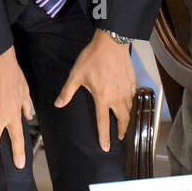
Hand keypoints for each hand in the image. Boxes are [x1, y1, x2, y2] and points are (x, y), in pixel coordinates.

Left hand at [54, 30, 134, 151]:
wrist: (111, 43)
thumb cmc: (93, 58)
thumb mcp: (76, 75)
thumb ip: (67, 92)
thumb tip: (58, 104)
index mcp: (102, 97)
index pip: (103, 122)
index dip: (105, 136)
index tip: (106, 147)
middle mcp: (117, 97)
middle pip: (122, 119)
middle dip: (121, 130)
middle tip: (119, 136)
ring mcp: (126, 89)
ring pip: (129, 109)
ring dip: (126, 118)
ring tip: (123, 121)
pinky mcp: (132, 81)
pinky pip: (133, 97)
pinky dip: (130, 103)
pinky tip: (127, 103)